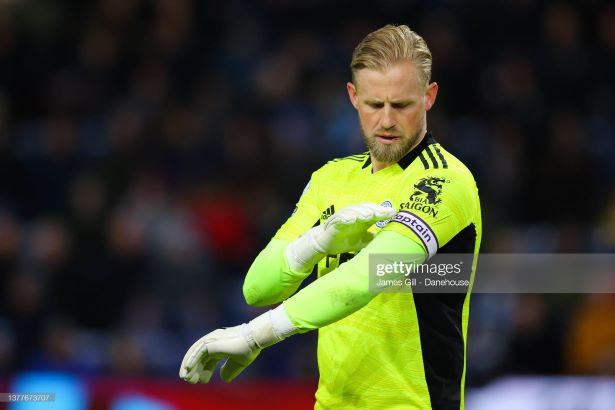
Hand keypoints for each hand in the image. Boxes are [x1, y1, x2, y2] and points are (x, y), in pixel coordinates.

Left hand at [179, 306, 295, 383]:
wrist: (252, 340)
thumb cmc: (248, 349)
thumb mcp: (237, 364)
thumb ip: (229, 370)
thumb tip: (223, 378)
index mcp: (222, 346)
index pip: (209, 359)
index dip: (206, 370)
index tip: (203, 381)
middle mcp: (214, 342)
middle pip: (200, 357)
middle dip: (195, 369)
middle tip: (190, 381)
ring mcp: (211, 340)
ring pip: (195, 354)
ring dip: (190, 366)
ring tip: (186, 378)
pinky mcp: (210, 342)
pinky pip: (197, 352)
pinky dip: (191, 360)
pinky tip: (188, 370)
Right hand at [313, 203, 396, 253]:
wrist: (327, 244)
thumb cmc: (346, 240)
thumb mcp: (364, 241)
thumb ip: (375, 240)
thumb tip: (391, 243)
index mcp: (363, 219)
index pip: (375, 212)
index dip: (384, 212)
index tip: (394, 213)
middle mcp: (355, 215)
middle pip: (366, 208)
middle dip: (376, 209)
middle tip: (384, 212)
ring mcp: (344, 217)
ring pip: (354, 210)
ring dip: (362, 212)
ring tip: (369, 215)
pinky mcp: (334, 222)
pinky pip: (340, 218)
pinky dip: (346, 217)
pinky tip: (352, 219)